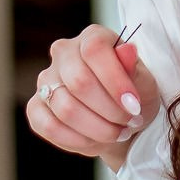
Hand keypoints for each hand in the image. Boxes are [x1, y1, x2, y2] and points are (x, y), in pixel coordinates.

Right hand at [26, 25, 159, 172]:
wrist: (122, 123)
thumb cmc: (134, 97)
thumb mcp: (144, 83)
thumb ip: (134, 69)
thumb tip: (127, 50)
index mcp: (92, 38)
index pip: (94, 49)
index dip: (114, 80)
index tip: (134, 106)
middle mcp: (63, 53)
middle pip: (79, 81)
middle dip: (110, 110)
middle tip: (130, 123)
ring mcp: (46, 80)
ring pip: (65, 108)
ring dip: (98, 129)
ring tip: (118, 133)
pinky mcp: (36, 107)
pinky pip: (49, 126)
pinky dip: (76, 140)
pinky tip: (95, 141)